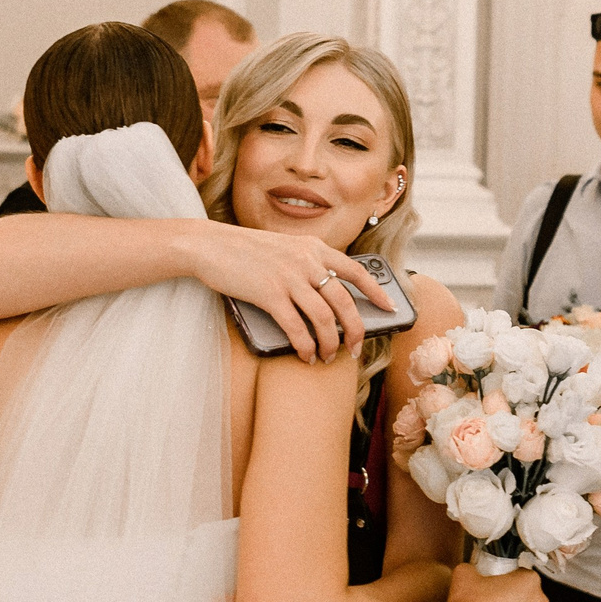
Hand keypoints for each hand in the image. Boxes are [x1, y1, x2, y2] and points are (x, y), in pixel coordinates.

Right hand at [182, 224, 392, 361]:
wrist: (210, 245)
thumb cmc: (245, 250)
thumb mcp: (285, 247)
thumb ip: (307, 264)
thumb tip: (327, 298)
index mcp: (314, 248)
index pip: (356, 271)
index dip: (377, 292)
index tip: (390, 307)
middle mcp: (307, 261)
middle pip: (345, 302)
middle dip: (356, 330)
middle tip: (356, 348)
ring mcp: (289, 278)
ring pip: (323, 319)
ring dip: (330, 344)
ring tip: (328, 356)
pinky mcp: (269, 294)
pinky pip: (296, 328)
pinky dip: (305, 346)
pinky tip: (307, 355)